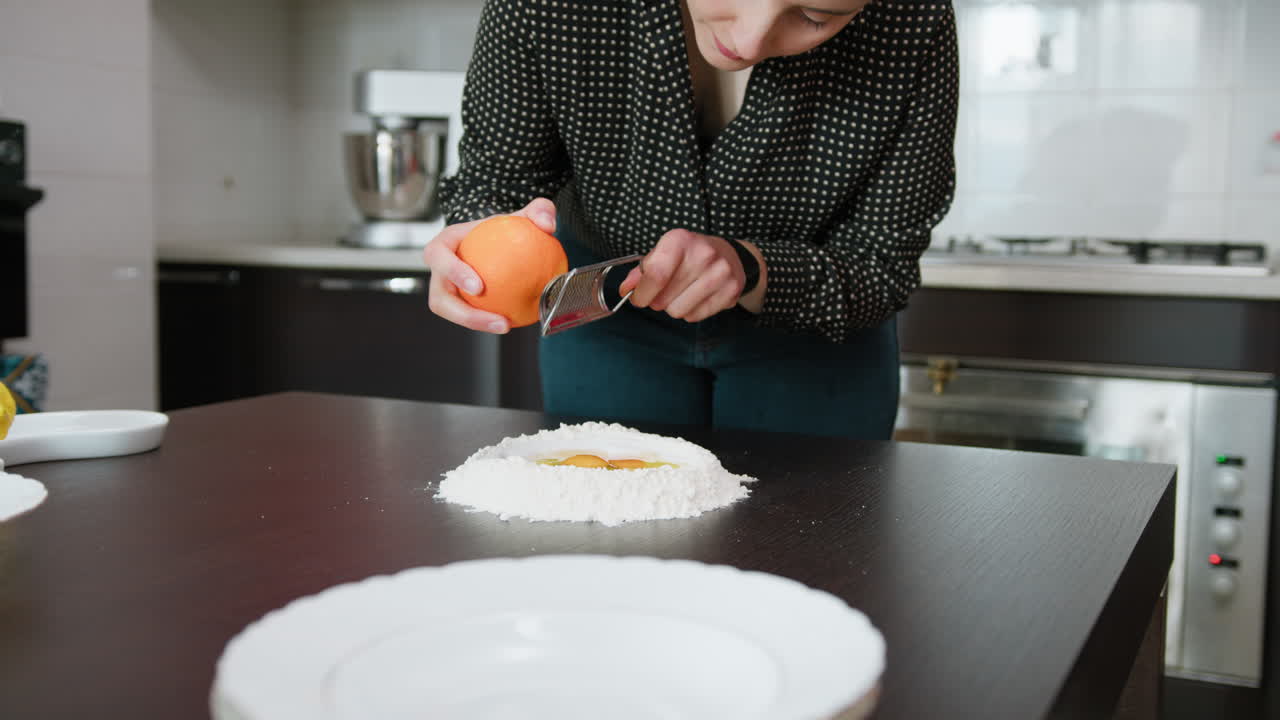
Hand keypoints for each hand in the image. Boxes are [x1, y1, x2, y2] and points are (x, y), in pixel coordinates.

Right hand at [423, 197, 557, 333]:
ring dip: (478, 324)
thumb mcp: (519, 216)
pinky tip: (515, 322)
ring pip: (453, 314)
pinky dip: (489, 321)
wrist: (492, 243)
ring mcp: (446, 292)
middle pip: (440, 299)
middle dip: (464, 314)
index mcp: (443, 246)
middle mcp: (439, 273)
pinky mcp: (457, 305)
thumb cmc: (499, 229)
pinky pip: (472, 316)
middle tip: (498, 319)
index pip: (438, 258)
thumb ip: (537, 212)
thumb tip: (548, 225)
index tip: (479, 286)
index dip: (453, 273)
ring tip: (506, 326)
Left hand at [619, 229, 752, 322]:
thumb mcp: (663, 253)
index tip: (638, 299)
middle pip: (664, 298)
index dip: (642, 293)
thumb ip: (642, 271)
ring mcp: (720, 272)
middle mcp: (703, 254)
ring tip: (682, 293)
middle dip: (657, 301)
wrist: (728, 254)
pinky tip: (697, 297)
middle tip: (664, 292)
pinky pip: (696, 316)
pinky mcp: (731, 290)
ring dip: (674, 307)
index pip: (656, 275)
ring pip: (679, 311)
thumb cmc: (688, 255)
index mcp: (680, 240)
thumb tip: (626, 289)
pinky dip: (691, 312)